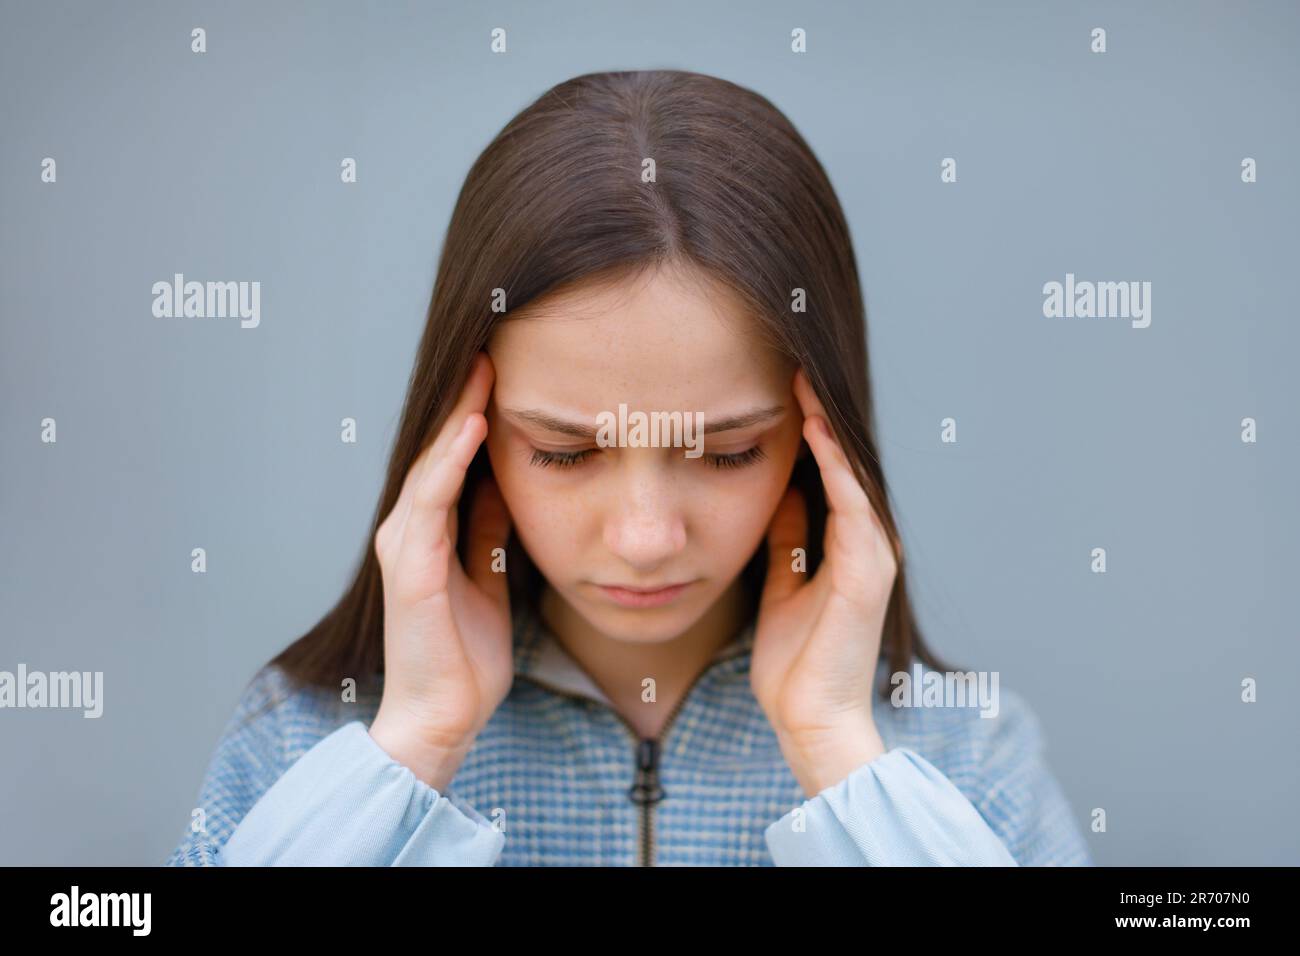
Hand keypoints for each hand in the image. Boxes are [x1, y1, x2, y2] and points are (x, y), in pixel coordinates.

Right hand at [368, 351, 514, 789]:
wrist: (444, 718)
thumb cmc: (464, 656)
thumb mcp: (487, 577)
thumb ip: (487, 532)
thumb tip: (503, 487)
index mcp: (428, 533)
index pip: (452, 459)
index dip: (474, 414)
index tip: (503, 370)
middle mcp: (409, 531)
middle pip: (438, 451)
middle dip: (464, 399)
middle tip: (492, 346)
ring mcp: (404, 547)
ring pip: (431, 465)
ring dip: (457, 416)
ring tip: (483, 368)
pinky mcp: (409, 570)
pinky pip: (431, 502)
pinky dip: (450, 461)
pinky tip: (473, 426)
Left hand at [750, 367, 894, 796]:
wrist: (809, 717)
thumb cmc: (795, 659)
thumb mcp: (782, 581)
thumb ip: (787, 538)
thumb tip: (779, 493)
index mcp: (844, 546)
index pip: (828, 474)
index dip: (808, 430)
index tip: (780, 386)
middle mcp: (865, 543)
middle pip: (845, 465)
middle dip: (820, 415)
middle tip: (795, 364)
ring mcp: (872, 556)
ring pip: (855, 475)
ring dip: (830, 428)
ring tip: (805, 381)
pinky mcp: (868, 573)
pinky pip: (854, 507)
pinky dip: (838, 467)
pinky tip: (817, 432)